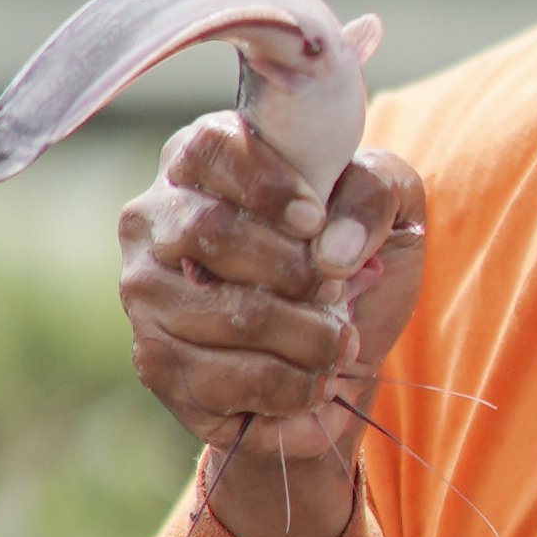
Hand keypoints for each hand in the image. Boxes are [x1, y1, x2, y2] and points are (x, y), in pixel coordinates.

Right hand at [120, 113, 427, 536]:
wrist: (345, 346)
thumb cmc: (355, 256)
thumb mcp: (389, 205)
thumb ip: (373, 194)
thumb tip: (334, 248)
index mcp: (202, 161)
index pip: (210, 148)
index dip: (267, 185)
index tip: (315, 221)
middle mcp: (155, 223)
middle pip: (211, 231)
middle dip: (295, 270)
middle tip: (339, 293)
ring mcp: (147, 297)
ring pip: (230, 314)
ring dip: (306, 337)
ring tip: (342, 343)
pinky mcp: (157, 365)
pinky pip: (223, 380)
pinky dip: (290, 387)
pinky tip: (317, 383)